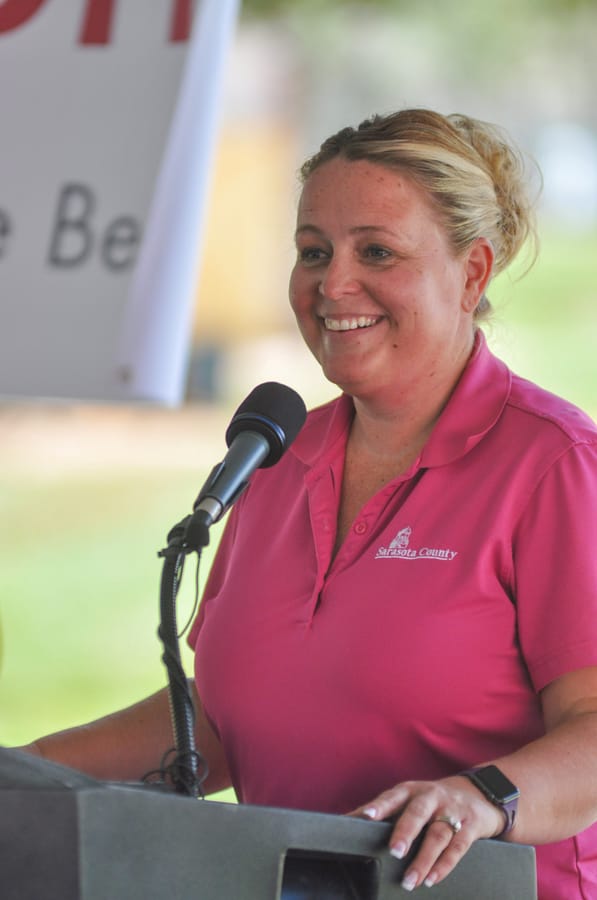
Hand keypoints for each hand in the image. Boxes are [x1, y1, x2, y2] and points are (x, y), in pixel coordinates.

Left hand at [350, 776, 505, 890]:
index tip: (366, 817)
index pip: (392, 797)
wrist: (478, 794)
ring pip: (438, 834)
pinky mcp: (470, 826)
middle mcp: (431, 797)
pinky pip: (458, 847)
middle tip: (394, 851)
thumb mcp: (410, 798)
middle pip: (417, 813)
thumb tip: (347, 821)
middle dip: (405, 832)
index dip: (379, 806)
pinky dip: (444, 865)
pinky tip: (432, 879)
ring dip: (424, 859)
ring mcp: (452, 810)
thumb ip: (384, 810)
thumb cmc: (432, 800)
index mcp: (411, 790)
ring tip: (410, 880)